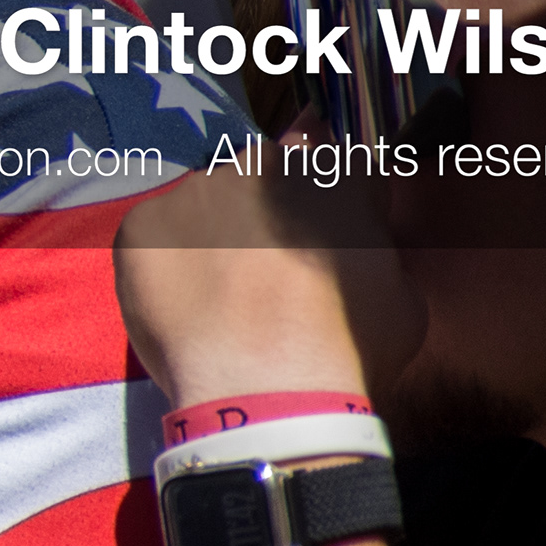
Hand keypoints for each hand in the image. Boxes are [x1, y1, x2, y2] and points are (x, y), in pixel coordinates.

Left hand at [114, 163, 417, 412]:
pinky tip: (181, 306)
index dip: (316, 195)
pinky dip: (162, 264)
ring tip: (218, 300)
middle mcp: (263, 164)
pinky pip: (154, 236)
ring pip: (202, 207)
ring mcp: (198, 189)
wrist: (267, 386)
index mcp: (333, 175)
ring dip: (208, 238)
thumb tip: (356, 246)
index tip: (309, 227)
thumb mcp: (399, 295)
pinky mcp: (145, 221)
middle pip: (258, 180)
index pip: (326, 159)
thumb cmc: (347, 349)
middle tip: (261, 276)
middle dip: (260, 216)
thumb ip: (371, 250)